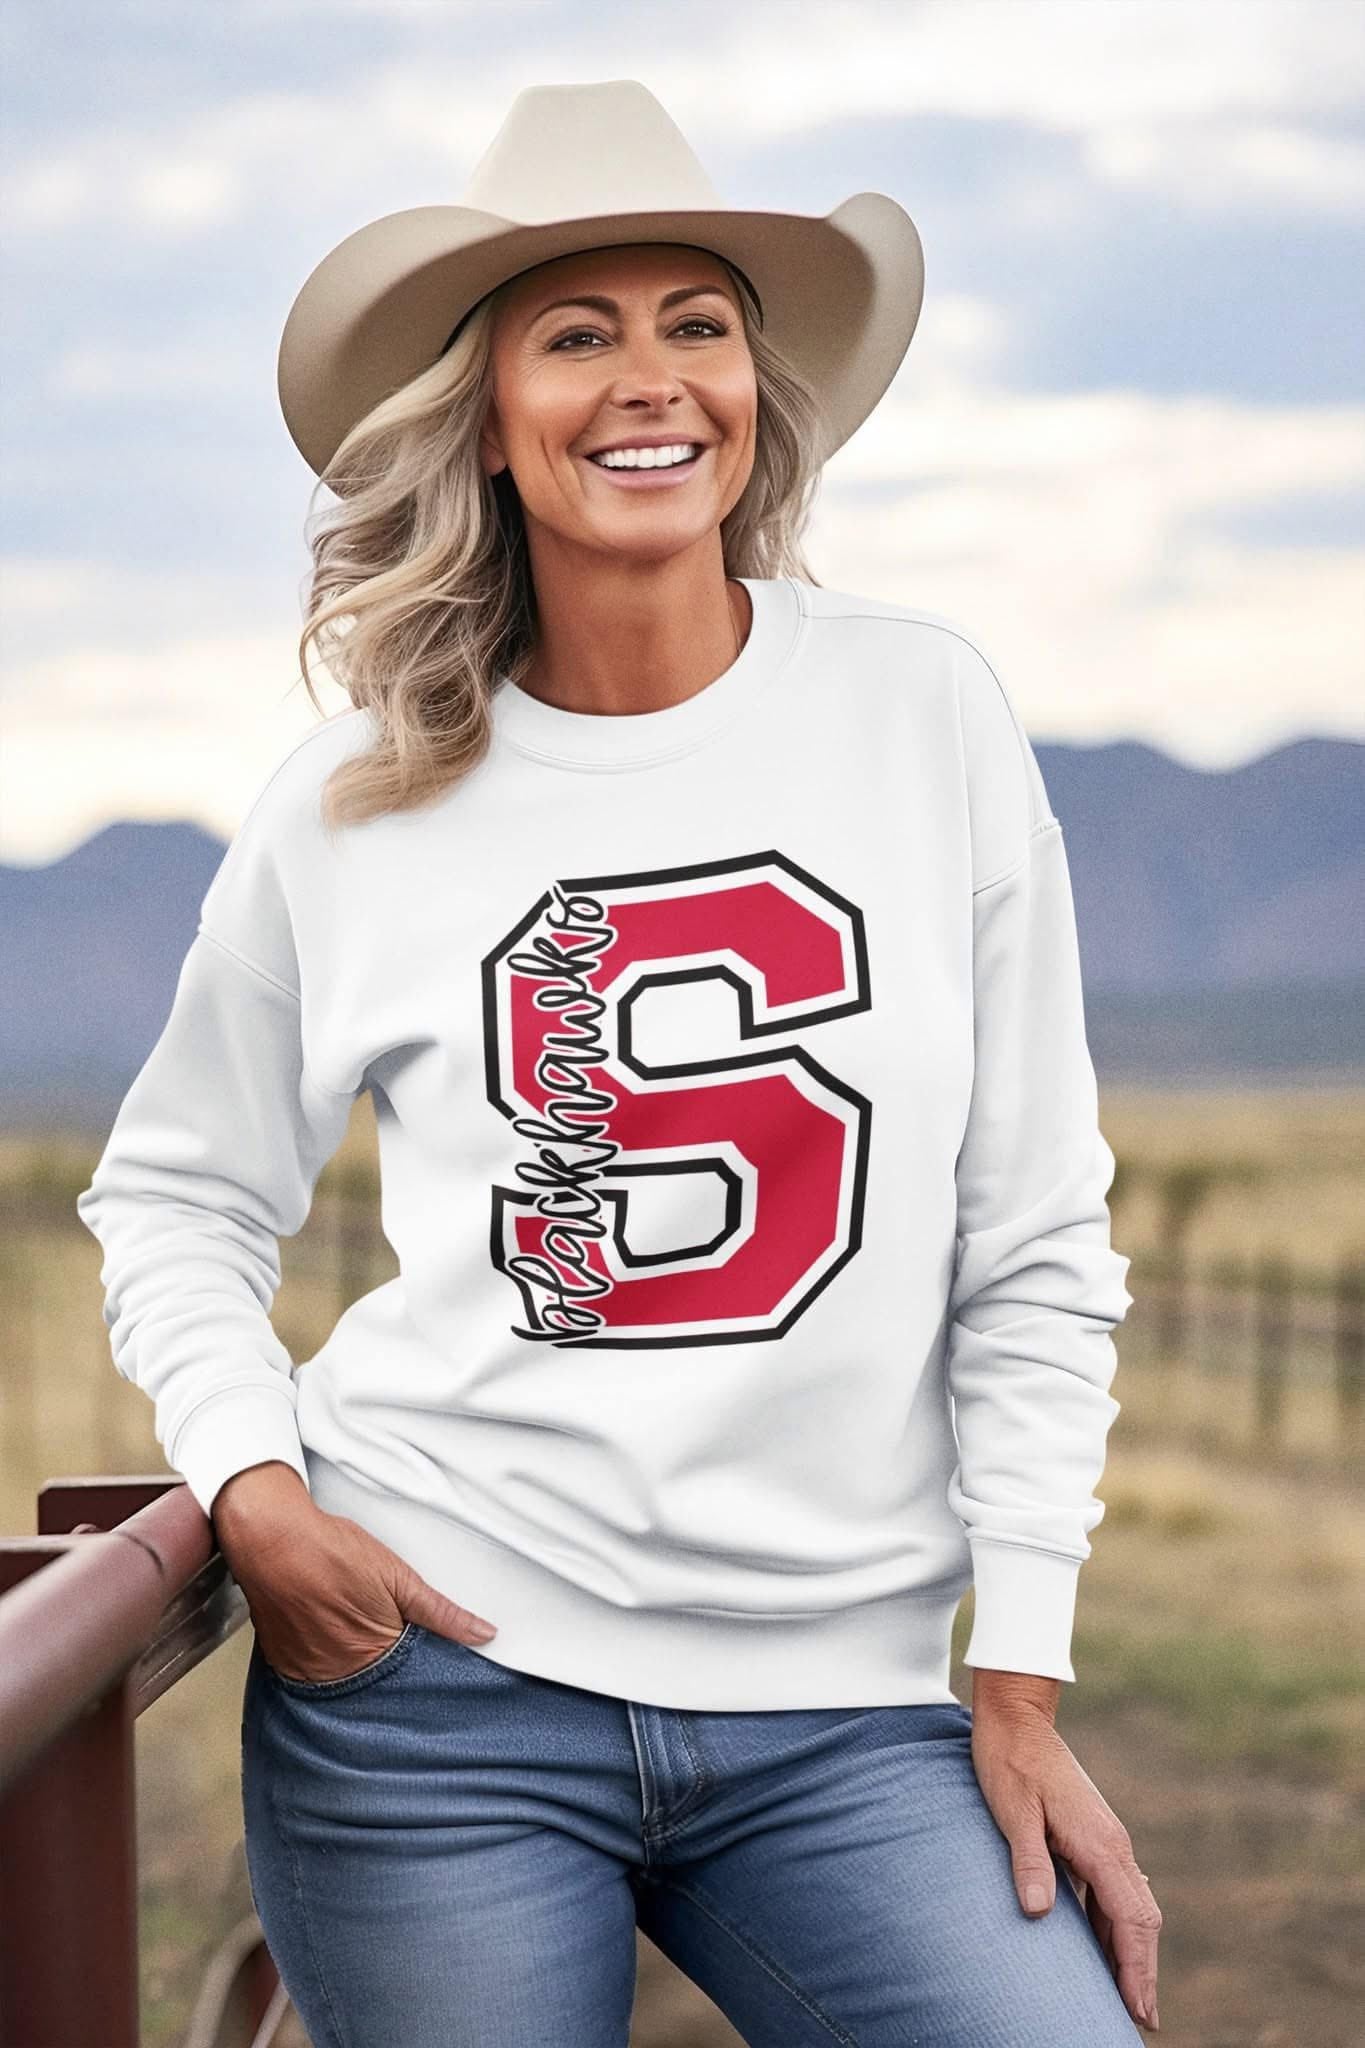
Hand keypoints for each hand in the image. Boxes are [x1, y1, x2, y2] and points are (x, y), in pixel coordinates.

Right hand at [212, 1465, 497, 1682]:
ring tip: (348, 1622)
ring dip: (353, 1660)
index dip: (418, 1662)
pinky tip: (326, 1629)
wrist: (272, 1539)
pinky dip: (325, 1656)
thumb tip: (483, 1634)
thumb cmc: (332, 1552)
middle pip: (376, 1680)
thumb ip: (441, 1613)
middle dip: (385, 1663)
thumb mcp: (399, 1578)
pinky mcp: (284, 1663)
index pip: (410, 1679)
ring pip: (345, 1678)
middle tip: (374, 1624)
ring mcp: (308, 1671)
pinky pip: (313, 1673)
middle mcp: (339, 1674)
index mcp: (374, 1657)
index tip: (419, 1650)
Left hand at [969, 1675, 1161, 2033]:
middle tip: (1141, 2020)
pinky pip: (1113, 1892)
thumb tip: (1039, 1914)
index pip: (1132, 1919)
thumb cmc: (1009, 1763)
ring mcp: (1105, 1840)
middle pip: (1141, 1920)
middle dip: (1142, 1971)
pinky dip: (1115, 1927)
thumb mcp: (1013, 1812)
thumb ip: (1029, 1861)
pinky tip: (1103, 1949)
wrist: (1016, 1718)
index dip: (1137, 1968)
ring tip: (1126, 1998)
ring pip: (1131, 1907)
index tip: (1140, 2010)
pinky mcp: (1092, 1836)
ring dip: (1132, 1952)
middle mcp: (1112, 1845)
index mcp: (1100, 1843)